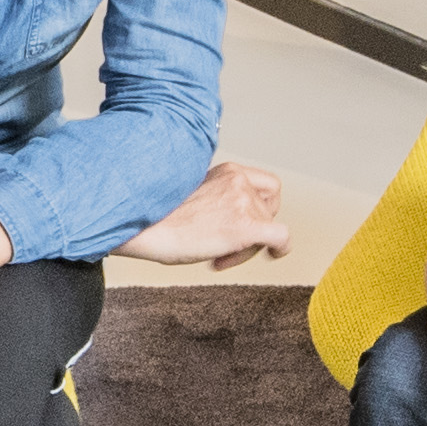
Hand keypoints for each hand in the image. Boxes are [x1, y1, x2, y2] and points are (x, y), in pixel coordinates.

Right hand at [134, 161, 288, 272]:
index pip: (265, 184)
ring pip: (269, 228)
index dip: (261, 206)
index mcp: (226, 171)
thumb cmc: (159, 218)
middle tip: (228, 244)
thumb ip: (218, 198)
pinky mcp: (246, 226)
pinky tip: (272, 255)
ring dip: (246, 247)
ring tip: (217, 255)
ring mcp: (243, 202)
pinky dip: (280, 249)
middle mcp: (238, 181)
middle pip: (269, 208)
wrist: (145, 228)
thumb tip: (229, 220)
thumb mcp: (193, 194)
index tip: (248, 221)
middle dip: (254, 227)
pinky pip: (281, 237)